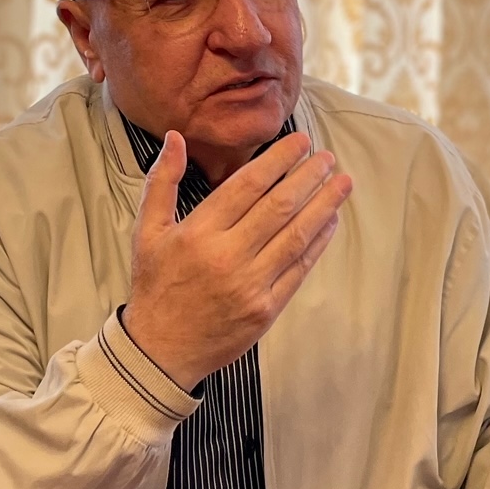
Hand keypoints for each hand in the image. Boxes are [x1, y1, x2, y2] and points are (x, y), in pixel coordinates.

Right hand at [121, 130, 352, 387]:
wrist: (160, 351)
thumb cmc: (156, 286)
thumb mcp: (147, 232)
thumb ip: (162, 182)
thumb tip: (176, 138)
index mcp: (199, 232)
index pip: (248, 185)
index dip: (279, 160)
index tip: (301, 142)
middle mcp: (228, 256)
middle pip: (280, 207)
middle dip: (309, 177)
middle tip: (328, 157)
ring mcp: (251, 285)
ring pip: (296, 236)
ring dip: (324, 206)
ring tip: (342, 183)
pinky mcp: (267, 309)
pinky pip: (300, 269)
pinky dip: (318, 243)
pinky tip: (330, 222)